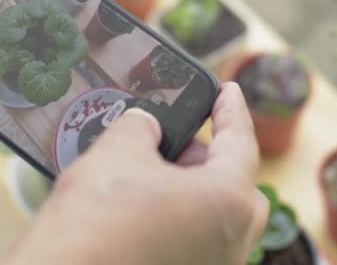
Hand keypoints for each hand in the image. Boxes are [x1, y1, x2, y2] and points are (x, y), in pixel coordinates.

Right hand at [6, 83, 268, 264]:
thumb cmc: (95, 222)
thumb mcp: (118, 151)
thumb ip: (142, 127)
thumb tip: (146, 126)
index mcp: (228, 203)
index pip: (241, 143)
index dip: (232, 111)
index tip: (229, 92)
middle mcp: (232, 243)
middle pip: (232, 185)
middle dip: (207, 158)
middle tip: (178, 140)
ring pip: (214, 217)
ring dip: (190, 189)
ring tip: (151, 173)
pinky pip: (195, 241)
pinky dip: (179, 219)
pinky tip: (143, 209)